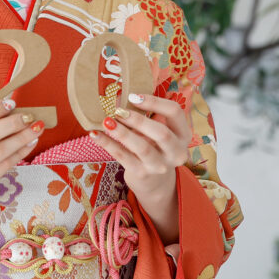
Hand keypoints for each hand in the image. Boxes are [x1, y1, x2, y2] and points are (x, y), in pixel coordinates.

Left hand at [90, 92, 190, 242]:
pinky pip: (123, 157)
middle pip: (161, 133)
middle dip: (138, 120)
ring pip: (142, 147)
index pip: (175, 112)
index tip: (133, 96)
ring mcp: (159, 165)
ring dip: (122, 132)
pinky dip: (108, 144)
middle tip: (118, 110)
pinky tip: (95, 134)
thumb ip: (150, 115)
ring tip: (106, 121)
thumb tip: (122, 96)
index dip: (155, 102)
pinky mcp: (142, 173)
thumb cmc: (155, 147)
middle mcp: (176, 152)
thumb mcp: (160, 131)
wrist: (155, 183)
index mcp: (183, 134)